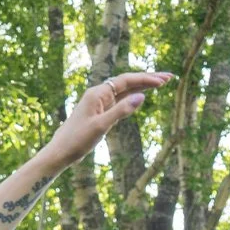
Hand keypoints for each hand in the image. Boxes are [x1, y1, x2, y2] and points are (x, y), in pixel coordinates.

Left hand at [44, 70, 170, 166]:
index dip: (146, 79)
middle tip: (168, 78)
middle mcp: (99, 94)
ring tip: (160, 83)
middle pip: (127, 82)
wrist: (61, 152)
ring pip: (124, 90)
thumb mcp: (102, 126)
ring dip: (142, 86)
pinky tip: (141, 95)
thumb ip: (122, 110)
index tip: (163, 80)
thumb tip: (142, 96)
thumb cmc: (78, 140)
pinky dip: (132, 96)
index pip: (126, 81)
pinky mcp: (99, 112)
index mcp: (98, 94)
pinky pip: (119, 100)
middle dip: (147, 79)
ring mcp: (99, 103)